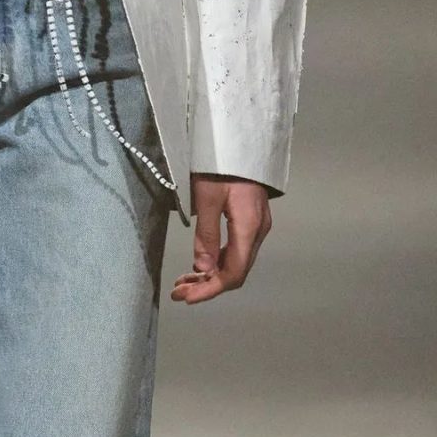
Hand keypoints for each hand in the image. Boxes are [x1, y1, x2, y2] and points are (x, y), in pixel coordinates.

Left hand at [171, 173, 271, 302]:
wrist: (240, 139)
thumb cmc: (221, 164)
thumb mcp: (206, 198)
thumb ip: (206, 235)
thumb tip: (203, 268)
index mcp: (249, 228)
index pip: (234, 272)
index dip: (211, 289)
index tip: (186, 298)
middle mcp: (258, 232)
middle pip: (236, 271)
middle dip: (207, 286)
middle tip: (178, 293)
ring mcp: (257, 226)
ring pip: (236, 262)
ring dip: (210, 275)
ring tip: (183, 282)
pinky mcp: (251, 220)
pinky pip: (236, 249)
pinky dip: (217, 261)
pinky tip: (199, 265)